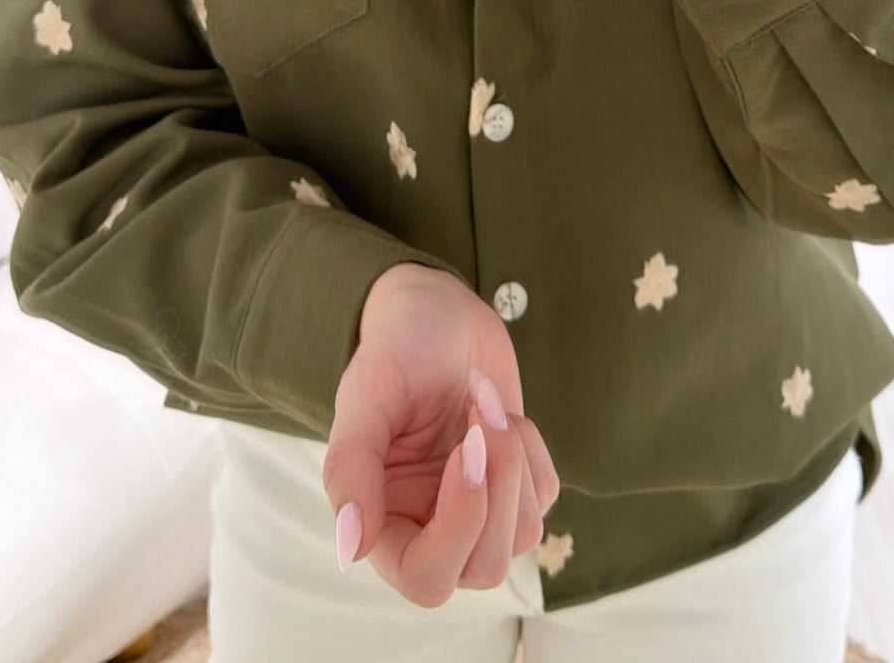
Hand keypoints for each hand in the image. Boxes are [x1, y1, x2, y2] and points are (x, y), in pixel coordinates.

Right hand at [322, 262, 559, 606]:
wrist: (440, 314)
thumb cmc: (397, 348)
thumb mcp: (367, 393)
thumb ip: (351, 468)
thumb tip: (350, 546)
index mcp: (384, 518)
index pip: (425, 579)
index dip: (457, 529)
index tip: (465, 451)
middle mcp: (429, 527)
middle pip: (484, 567)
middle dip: (497, 486)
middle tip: (481, 411)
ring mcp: (476, 512)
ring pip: (523, 536)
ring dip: (514, 459)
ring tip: (484, 399)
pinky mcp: (513, 488)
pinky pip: (542, 497)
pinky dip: (531, 449)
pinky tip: (499, 409)